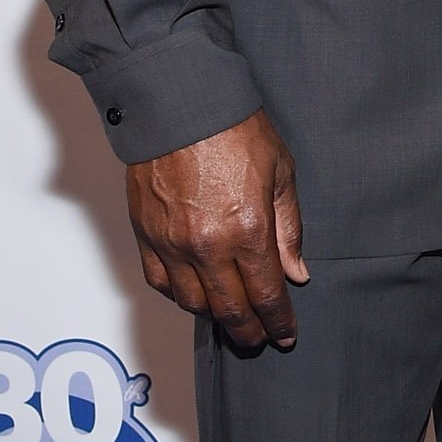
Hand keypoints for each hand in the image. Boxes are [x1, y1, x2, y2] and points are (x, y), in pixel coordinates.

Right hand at [127, 113, 308, 351]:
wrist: (178, 102)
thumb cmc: (232, 128)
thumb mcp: (280, 173)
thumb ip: (289, 229)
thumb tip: (296, 273)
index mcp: (248, 229)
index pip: (266, 296)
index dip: (278, 321)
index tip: (285, 333)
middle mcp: (208, 245)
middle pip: (229, 310)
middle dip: (248, 331)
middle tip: (258, 339)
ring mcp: (172, 243)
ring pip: (192, 303)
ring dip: (214, 316)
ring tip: (229, 316)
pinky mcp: (145, 234)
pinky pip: (160, 282)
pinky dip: (178, 296)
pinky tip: (193, 294)